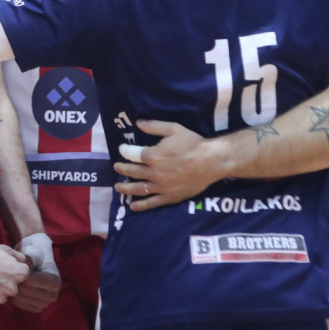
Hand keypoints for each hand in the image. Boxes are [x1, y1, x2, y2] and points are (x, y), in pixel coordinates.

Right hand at [0, 240, 28, 311]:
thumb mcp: (5, 249)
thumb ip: (19, 258)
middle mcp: (12, 289)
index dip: (13, 271)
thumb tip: (24, 263)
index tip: (3, 267)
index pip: (23, 277)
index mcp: (19, 275)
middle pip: (12, 289)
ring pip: (0, 297)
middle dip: (5, 283)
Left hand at [12, 233, 60, 311]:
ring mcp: (45, 302)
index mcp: (56, 280)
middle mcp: (53, 294)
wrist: (31, 262)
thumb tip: (25, 270)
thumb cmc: (33, 255)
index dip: (28, 277)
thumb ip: (29, 259)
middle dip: (22, 286)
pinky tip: (15, 289)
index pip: (42, 283)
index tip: (19, 271)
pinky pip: (24, 306)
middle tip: (12, 278)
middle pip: (36, 295)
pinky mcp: (35, 307)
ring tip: (14, 282)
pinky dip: (17, 299)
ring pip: (29, 302)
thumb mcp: (33, 253)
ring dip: (18, 293)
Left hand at [112, 120, 228, 211]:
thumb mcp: (173, 129)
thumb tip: (138, 123)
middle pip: (132, 172)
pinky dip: (141, 205)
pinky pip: (152, 203)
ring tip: (118, 187)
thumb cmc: (192, 144)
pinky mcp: (169, 197)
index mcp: (153, 156)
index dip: (124, 151)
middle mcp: (153, 173)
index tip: (121, 149)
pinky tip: (133, 206)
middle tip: (117, 167)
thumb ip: (154, 126)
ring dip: (126, 188)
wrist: (211, 162)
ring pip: (138, 189)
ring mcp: (161, 187)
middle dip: (122, 169)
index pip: (132, 154)